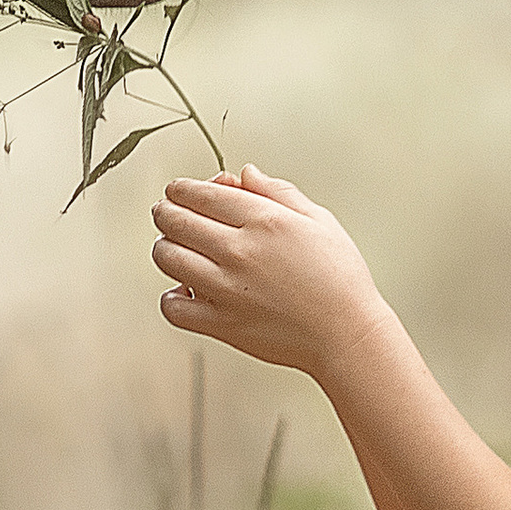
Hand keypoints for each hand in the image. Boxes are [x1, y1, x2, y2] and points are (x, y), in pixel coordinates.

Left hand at [151, 167, 388, 377]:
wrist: (346, 334)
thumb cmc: (339, 280)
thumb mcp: (318, 220)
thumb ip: (278, 192)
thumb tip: (246, 174)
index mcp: (264, 220)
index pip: (202, 194)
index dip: (181, 189)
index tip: (177, 190)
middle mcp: (240, 251)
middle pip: (176, 221)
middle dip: (164, 211)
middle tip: (165, 212)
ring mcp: (226, 289)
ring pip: (168, 258)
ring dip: (164, 247)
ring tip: (173, 246)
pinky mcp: (221, 323)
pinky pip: (174, 307)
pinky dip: (171, 296)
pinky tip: (185, 289)